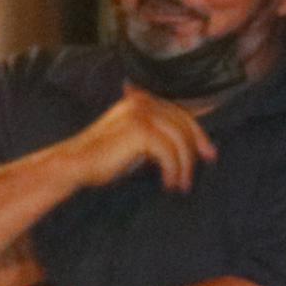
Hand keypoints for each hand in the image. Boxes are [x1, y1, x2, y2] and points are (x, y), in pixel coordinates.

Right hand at [61, 87, 214, 194]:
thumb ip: (155, 135)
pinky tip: (168, 184)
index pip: (179, 113)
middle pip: (183, 124)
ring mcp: (141, 113)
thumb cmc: (102, 157)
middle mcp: (142, 102)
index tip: (209, 153)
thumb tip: (186, 147)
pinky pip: (169, 152)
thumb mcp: (133, 141)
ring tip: (180, 185)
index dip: (197, 133)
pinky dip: (173, 170)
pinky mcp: (140, 130)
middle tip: (200, 171)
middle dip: (195, 149)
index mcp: (141, 100)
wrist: (76, 163)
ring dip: (184, 166)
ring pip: (179, 140)